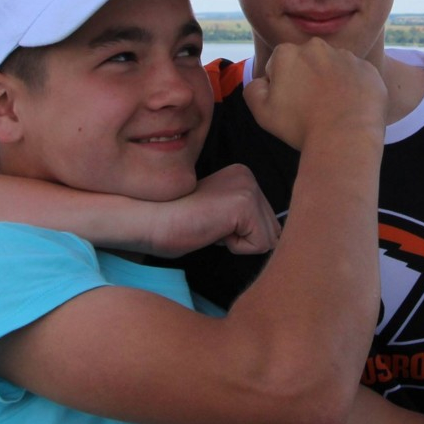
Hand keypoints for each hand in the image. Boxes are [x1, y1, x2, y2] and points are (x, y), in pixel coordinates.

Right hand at [147, 164, 280, 256]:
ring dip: (240, 243)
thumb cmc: (176, 224)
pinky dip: (237, 247)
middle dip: (244, 238)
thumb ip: (242, 218)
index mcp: (241, 176)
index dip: (240, 234)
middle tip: (210, 226)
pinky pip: (260, 245)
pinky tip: (213, 229)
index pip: (266, 220)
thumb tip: (270, 239)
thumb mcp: (219, 216)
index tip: (211, 222)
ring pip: (269, 238)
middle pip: (273, 229)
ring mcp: (248, 187)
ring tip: (211, 226)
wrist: (151, 220)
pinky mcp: (245, 204)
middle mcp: (248, 176)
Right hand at [244, 39, 386, 149]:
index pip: (278, 67)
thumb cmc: (300, 126)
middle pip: (306, 63)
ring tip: (332, 110)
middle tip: (310, 108)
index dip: (281, 88)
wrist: (345, 138)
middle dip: (306, 79)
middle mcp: (317, 47)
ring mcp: (346, 56)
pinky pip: (356, 77)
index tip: (290, 106)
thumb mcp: (262, 112)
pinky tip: (349, 109)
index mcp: (287, 52)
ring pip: (332, 68)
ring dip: (330, 83)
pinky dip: (353, 89)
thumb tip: (263, 80)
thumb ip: (253, 89)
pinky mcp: (368, 69)